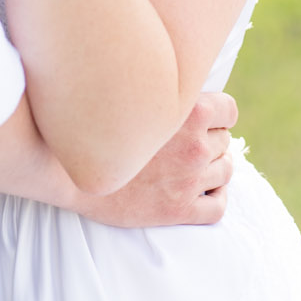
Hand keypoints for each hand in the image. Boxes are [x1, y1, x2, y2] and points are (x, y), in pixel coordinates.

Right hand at [76, 91, 237, 227]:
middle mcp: (194, 145)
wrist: (70, 170)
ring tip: (194, 168)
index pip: (229, 110)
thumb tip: (188, 91)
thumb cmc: (100, 127)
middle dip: (209, 142)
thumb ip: (168, 94)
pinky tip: (203, 194)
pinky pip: (218, 207)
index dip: (218, 115)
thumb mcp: (140, 96)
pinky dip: (216, 198)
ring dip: (214, 169)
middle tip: (185, 146)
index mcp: (189, 111)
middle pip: (224, 141)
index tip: (204, 120)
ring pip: (226, 171)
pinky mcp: (179, 209)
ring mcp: (189, 179)